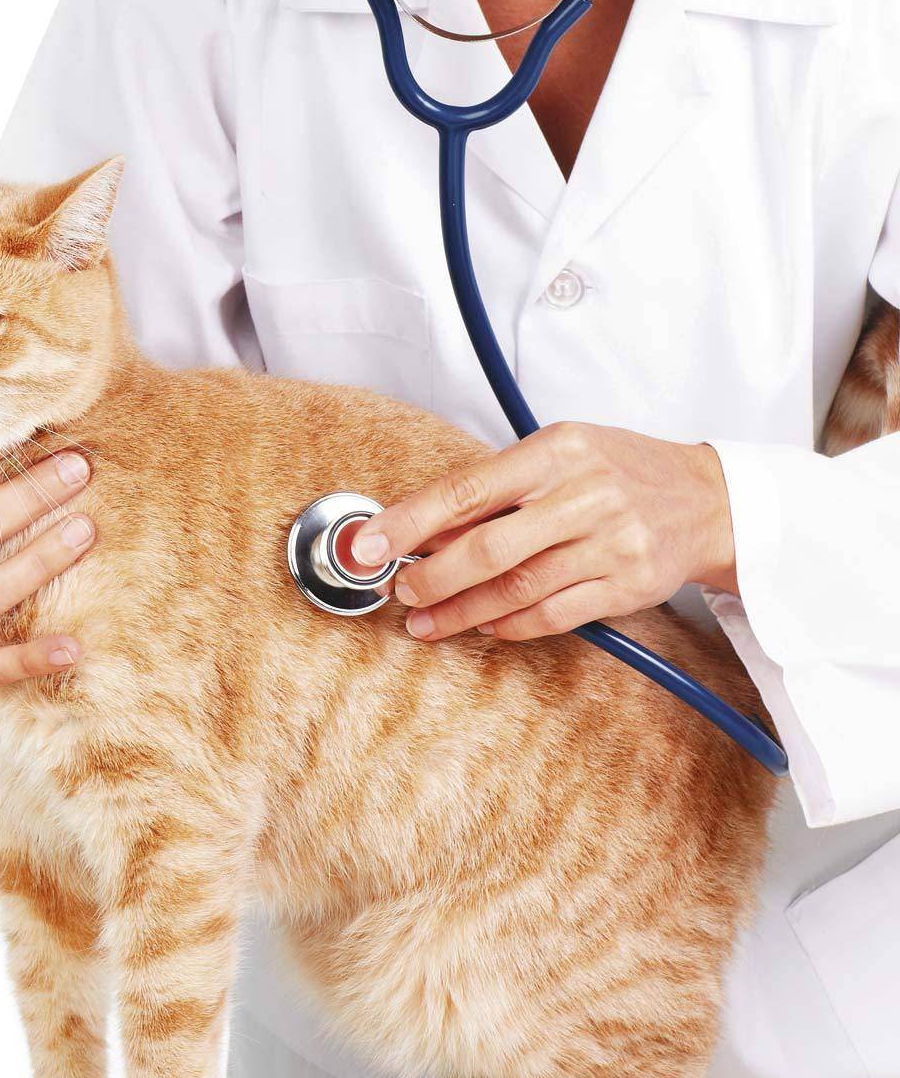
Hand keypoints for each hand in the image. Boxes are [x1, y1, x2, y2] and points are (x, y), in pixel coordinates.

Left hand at [351, 422, 736, 643]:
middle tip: (399, 592)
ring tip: (424, 622)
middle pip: (488, 548)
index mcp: (558, 450)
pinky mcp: (627, 587)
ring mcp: (611, 543)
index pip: (467, 489)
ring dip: (461, 612)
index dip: (410, 522)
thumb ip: (494, 489)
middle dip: (433, 577)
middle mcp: (585, 494)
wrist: (708, 498)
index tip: (368, 546)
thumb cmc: (618, 470)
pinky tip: (482, 627)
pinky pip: (552, 616)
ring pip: (517, 590)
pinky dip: (509, 626)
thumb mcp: (558, 455)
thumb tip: (421, 530)